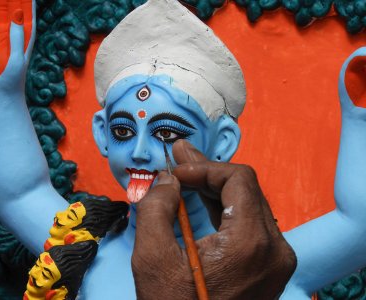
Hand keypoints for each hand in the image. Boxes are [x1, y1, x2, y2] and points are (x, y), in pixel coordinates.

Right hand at [0, 0, 34, 87]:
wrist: (0, 94)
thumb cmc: (13, 79)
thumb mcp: (18, 58)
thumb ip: (17, 37)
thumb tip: (17, 15)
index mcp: (25, 40)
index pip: (28, 18)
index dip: (27, 5)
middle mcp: (12, 37)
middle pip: (12, 14)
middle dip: (12, 1)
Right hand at [132, 140, 295, 299]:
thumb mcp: (152, 259)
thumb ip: (156, 208)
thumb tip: (168, 179)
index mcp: (250, 243)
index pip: (238, 179)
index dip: (205, 166)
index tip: (176, 170)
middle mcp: (274, 248)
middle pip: (244, 188)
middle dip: (208, 172)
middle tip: (180, 157)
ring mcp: (275, 258)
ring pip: (246, 204)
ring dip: (213, 187)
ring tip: (185, 173)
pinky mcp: (269, 265)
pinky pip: (247, 223)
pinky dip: (222, 208)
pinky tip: (199, 196)